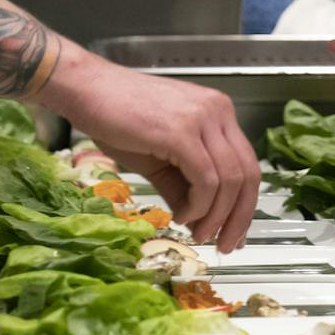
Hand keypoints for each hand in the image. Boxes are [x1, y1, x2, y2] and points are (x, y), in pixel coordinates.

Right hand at [41, 54, 257, 251]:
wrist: (86, 90)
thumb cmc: (117, 118)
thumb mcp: (159, 159)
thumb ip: (183, 188)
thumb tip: (200, 224)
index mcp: (218, 113)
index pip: (247, 164)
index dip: (245, 204)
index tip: (234, 232)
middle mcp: (218, 111)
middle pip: (248, 174)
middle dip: (239, 217)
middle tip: (225, 244)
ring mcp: (202, 118)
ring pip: (230, 180)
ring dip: (216, 216)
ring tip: (199, 233)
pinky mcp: (183, 131)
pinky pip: (206, 179)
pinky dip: (199, 205)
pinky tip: (183, 215)